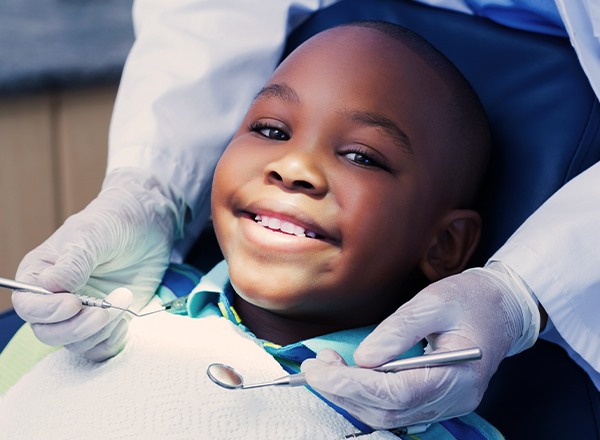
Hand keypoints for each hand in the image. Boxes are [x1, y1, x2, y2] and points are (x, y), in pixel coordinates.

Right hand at [12, 168, 185, 359]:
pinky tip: (125, 320)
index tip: (73, 303)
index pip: (28, 305)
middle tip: (104, 311)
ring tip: (123, 300)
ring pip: (76, 344)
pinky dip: (111, 341)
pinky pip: (99, 348)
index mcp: (40, 274)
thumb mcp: (94, 235)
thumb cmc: (114, 222)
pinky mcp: (105, 324)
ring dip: (100, 330)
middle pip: (48, 332)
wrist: (147, 225)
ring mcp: (81, 313)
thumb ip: (74, 262)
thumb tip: (50, 285)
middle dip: (76, 328)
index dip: (46, 311)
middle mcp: (55, 299)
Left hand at [301, 262, 539, 428]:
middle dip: (343, 391)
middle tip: (315, 365)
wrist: (502, 308)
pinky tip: (347, 378)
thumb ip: (399, 331)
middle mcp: (454, 400)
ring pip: (388, 417)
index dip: (352, 385)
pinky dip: (364, 398)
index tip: (319, 369)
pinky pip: (395, 410)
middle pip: (388, 412)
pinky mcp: (437, 400)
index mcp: (458, 376)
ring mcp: (447, 405)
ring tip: (326, 368)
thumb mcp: (434, 302)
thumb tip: (363, 358)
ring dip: (350, 396)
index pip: (396, 394)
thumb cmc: (471, 300)